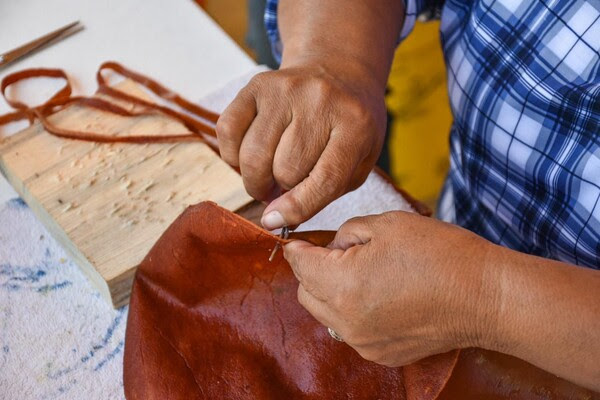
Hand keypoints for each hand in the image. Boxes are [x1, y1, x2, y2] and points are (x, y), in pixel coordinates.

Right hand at [216, 64, 386, 229]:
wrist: (338, 70)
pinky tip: (250, 154)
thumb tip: (274, 218)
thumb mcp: (357, 161)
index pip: (324, 179)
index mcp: (356, 125)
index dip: (297, 209)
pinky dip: (233, 155)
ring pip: (254, 156)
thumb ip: (323, 192)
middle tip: (285, 185)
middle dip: (281, 189)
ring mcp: (286, 88)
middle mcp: (321, 101)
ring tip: (268, 175)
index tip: (276, 222)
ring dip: (256, 178)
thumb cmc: (348, 127)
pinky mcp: (258, 84)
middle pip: (285, 170)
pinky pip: (228, 132)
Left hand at [283, 211, 497, 366]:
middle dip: (312, 271)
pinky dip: (352, 312)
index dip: (297, 248)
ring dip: (331, 293)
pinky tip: (380, 295)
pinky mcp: (381, 354)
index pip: (299, 265)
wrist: (486, 297)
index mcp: (343, 285)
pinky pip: (350, 330)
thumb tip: (332, 246)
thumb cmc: (441, 254)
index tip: (299, 240)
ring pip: (326, 315)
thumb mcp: (387, 225)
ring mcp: (364, 342)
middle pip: (306, 293)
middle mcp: (346, 321)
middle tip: (337, 252)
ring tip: (362, 273)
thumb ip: (347, 233)